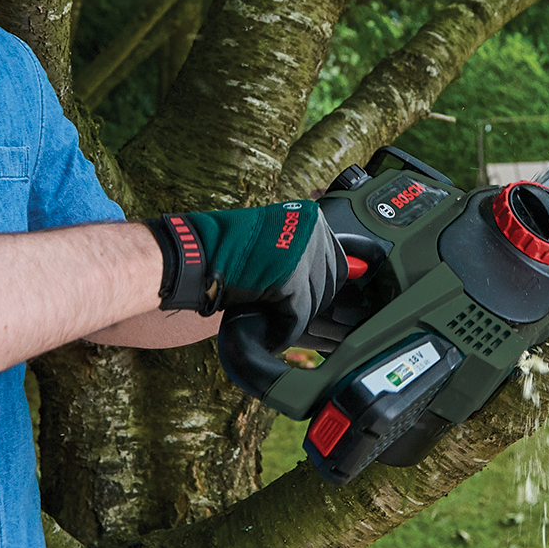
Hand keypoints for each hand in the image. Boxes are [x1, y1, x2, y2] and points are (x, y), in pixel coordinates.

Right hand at [145, 201, 347, 351]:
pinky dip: (284, 330)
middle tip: (279, 309)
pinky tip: (269, 330)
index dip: (318, 289)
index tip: (298, 298)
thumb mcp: (278, 241)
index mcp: (313, 217)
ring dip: (294, 318)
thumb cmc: (231, 252)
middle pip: (330, 285)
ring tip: (272, 319)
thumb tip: (351, 277)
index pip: (338, 265)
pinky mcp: (291, 277)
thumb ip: (307, 255)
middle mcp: (314, 229)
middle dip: (307, 304)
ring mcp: (303, 251)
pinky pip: (298, 316)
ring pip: (316, 303)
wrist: (197, 254)